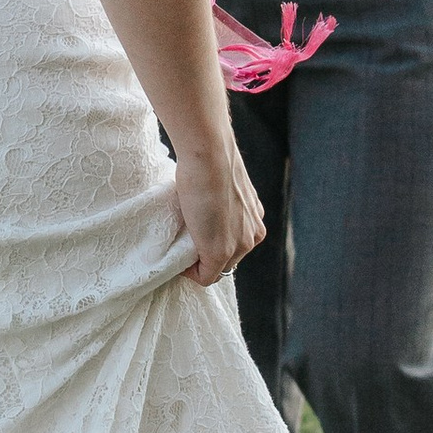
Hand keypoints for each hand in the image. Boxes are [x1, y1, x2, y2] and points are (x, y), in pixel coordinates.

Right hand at [172, 134, 264, 287]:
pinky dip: (190, 272)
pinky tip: (178, 256)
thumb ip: (222, 202)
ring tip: (181, 244)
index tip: (193, 235)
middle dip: (207, 254)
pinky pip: (206, 277)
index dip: (212, 243)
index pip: (235, 245)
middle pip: (229, 260)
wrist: (209, 155)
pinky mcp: (220, 252)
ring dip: (199, 261)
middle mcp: (253, 235)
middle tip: (185, 240)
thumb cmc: (210, 162)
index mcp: (255, 219)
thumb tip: (205, 207)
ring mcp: (239, 245)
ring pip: (218, 269)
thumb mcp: (223, 186)